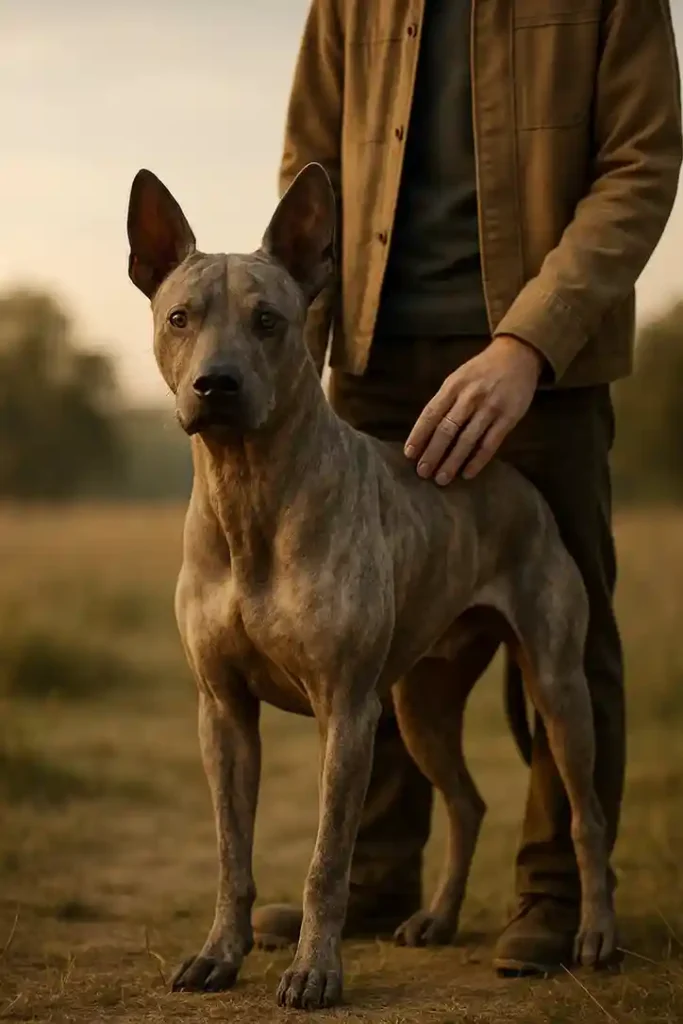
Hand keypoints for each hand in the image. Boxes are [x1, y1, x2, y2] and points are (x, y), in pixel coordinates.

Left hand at [404, 335, 543, 483]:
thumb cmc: (482, 370)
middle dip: (432, 453)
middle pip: (447, 429)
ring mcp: (490, 408)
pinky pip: (490, 444)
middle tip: (422, 472)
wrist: (517, 355)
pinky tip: (467, 474)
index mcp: (453, 386)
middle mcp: (470, 397)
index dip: (418, 435)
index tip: (409, 454)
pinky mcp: (508, 418)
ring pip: (467, 440)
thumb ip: (445, 401)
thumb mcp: (459, 377)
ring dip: (452, 462)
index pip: (431, 413)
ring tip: (441, 479)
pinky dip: (478, 461)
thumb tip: (426, 432)